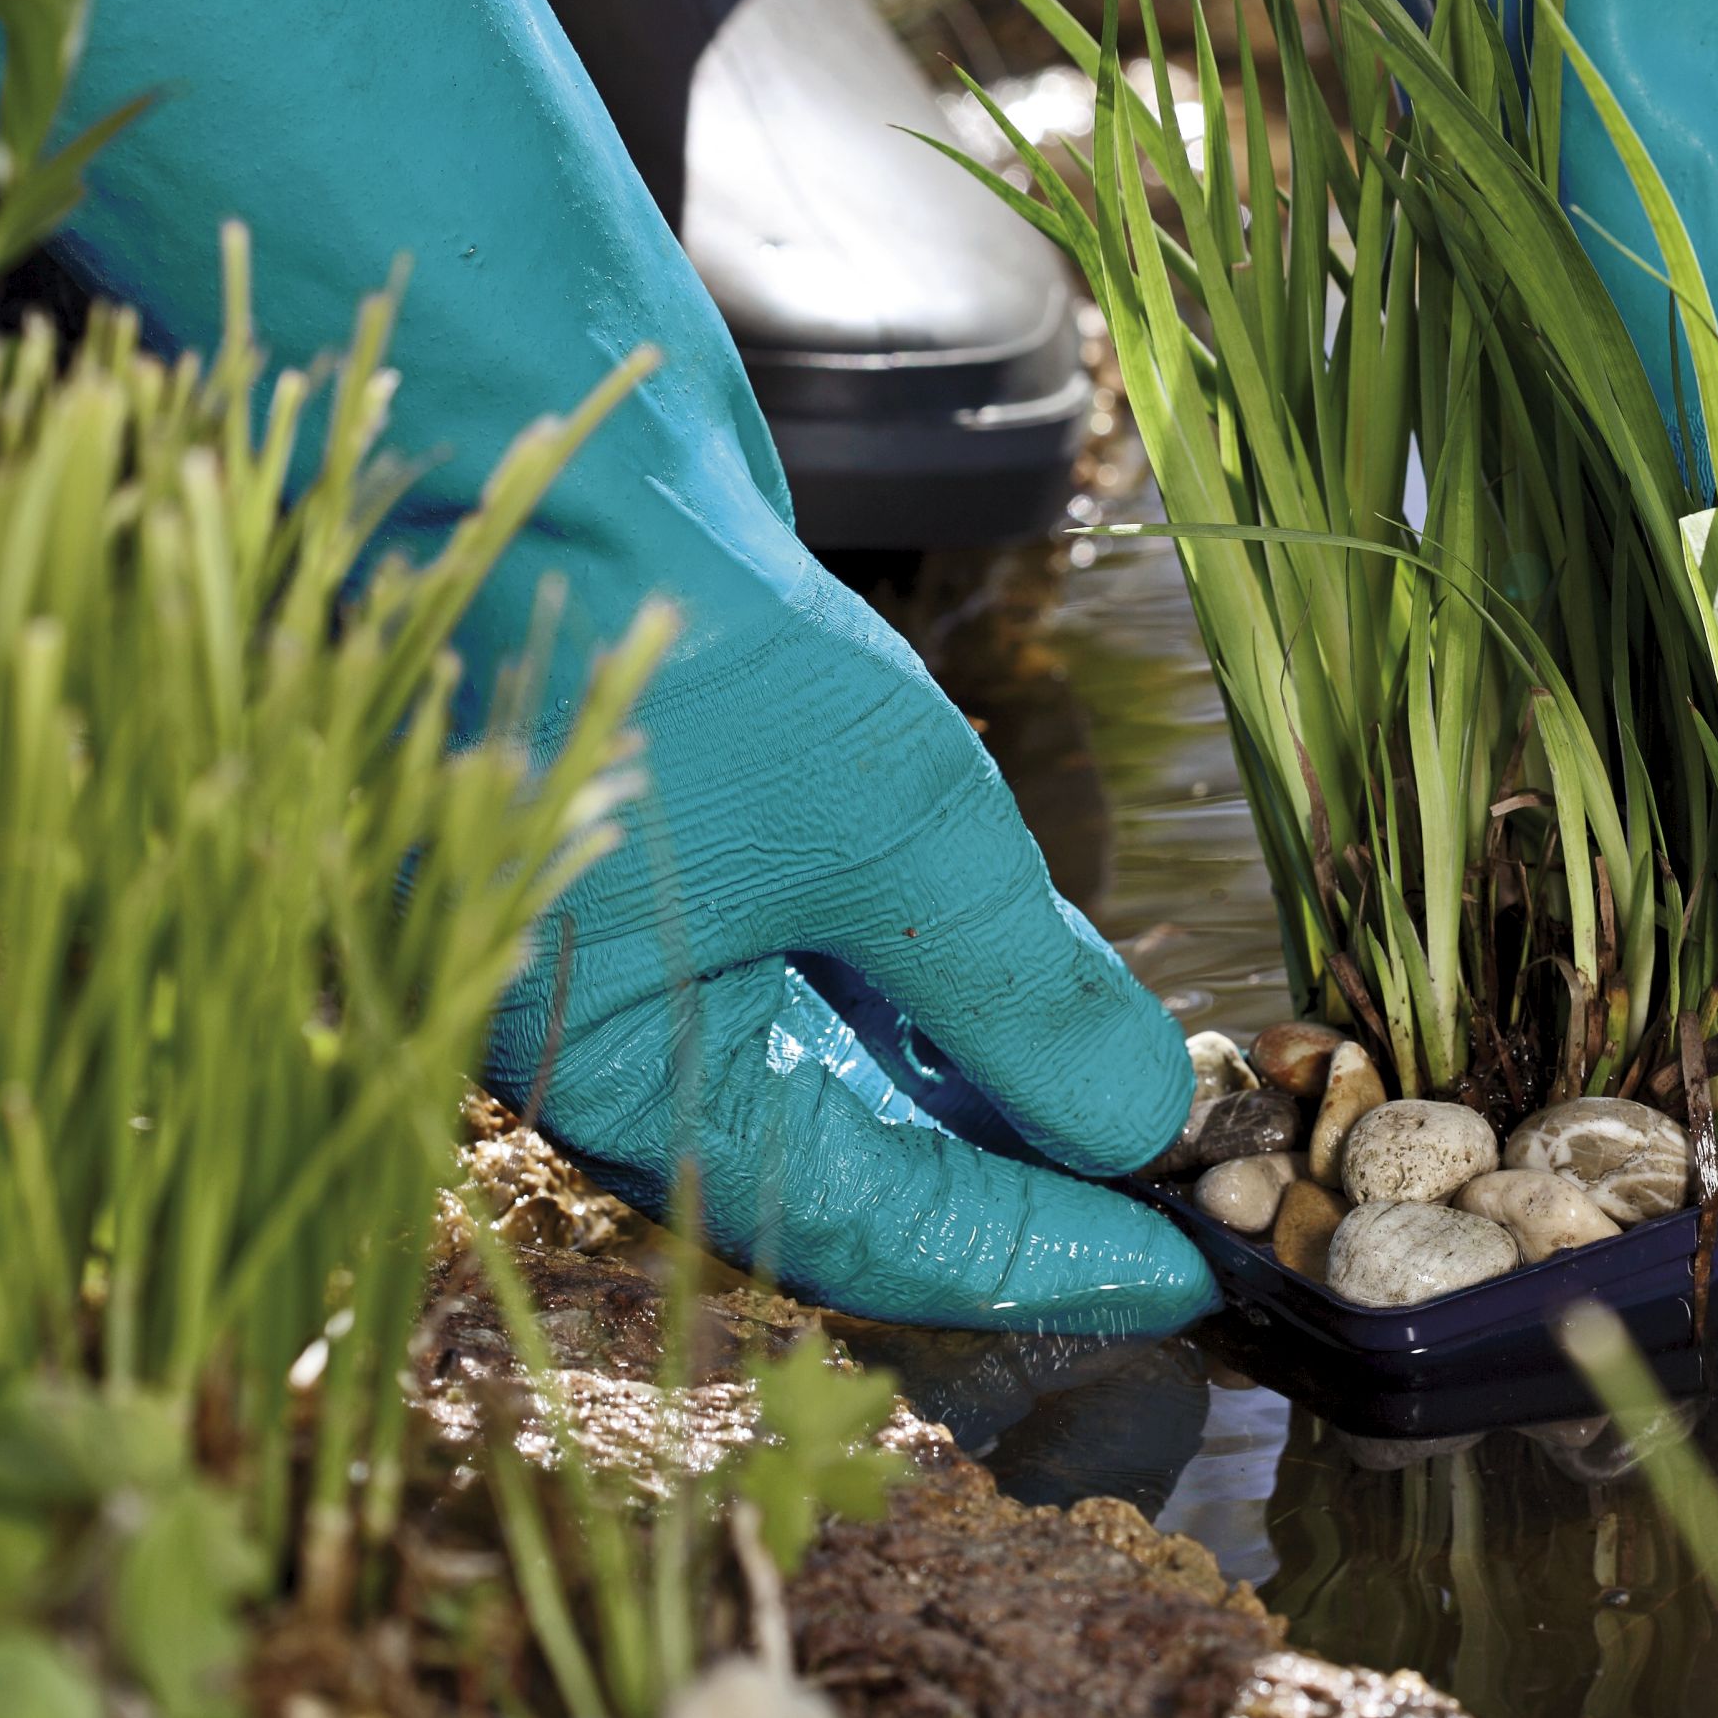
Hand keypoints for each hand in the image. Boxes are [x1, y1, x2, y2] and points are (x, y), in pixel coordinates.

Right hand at [0, 0, 1210, 1333]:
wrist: (519, 435)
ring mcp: (650, 954)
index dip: (1048, 1263)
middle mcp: (633, 1050)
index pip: (878, 1236)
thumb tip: (1139, 1130)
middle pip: (864, 1175)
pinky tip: (1047, 983)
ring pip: (851, 1076)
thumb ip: (1022, 996)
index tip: (1199, 1282)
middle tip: (1198, 1196)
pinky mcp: (681, 859)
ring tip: (1154, 1096)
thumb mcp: (896, 830)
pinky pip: (828, 975)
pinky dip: (942, 993)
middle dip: (1035, 1185)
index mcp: (639, 1095)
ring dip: (999, 1088)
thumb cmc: (673, 639)